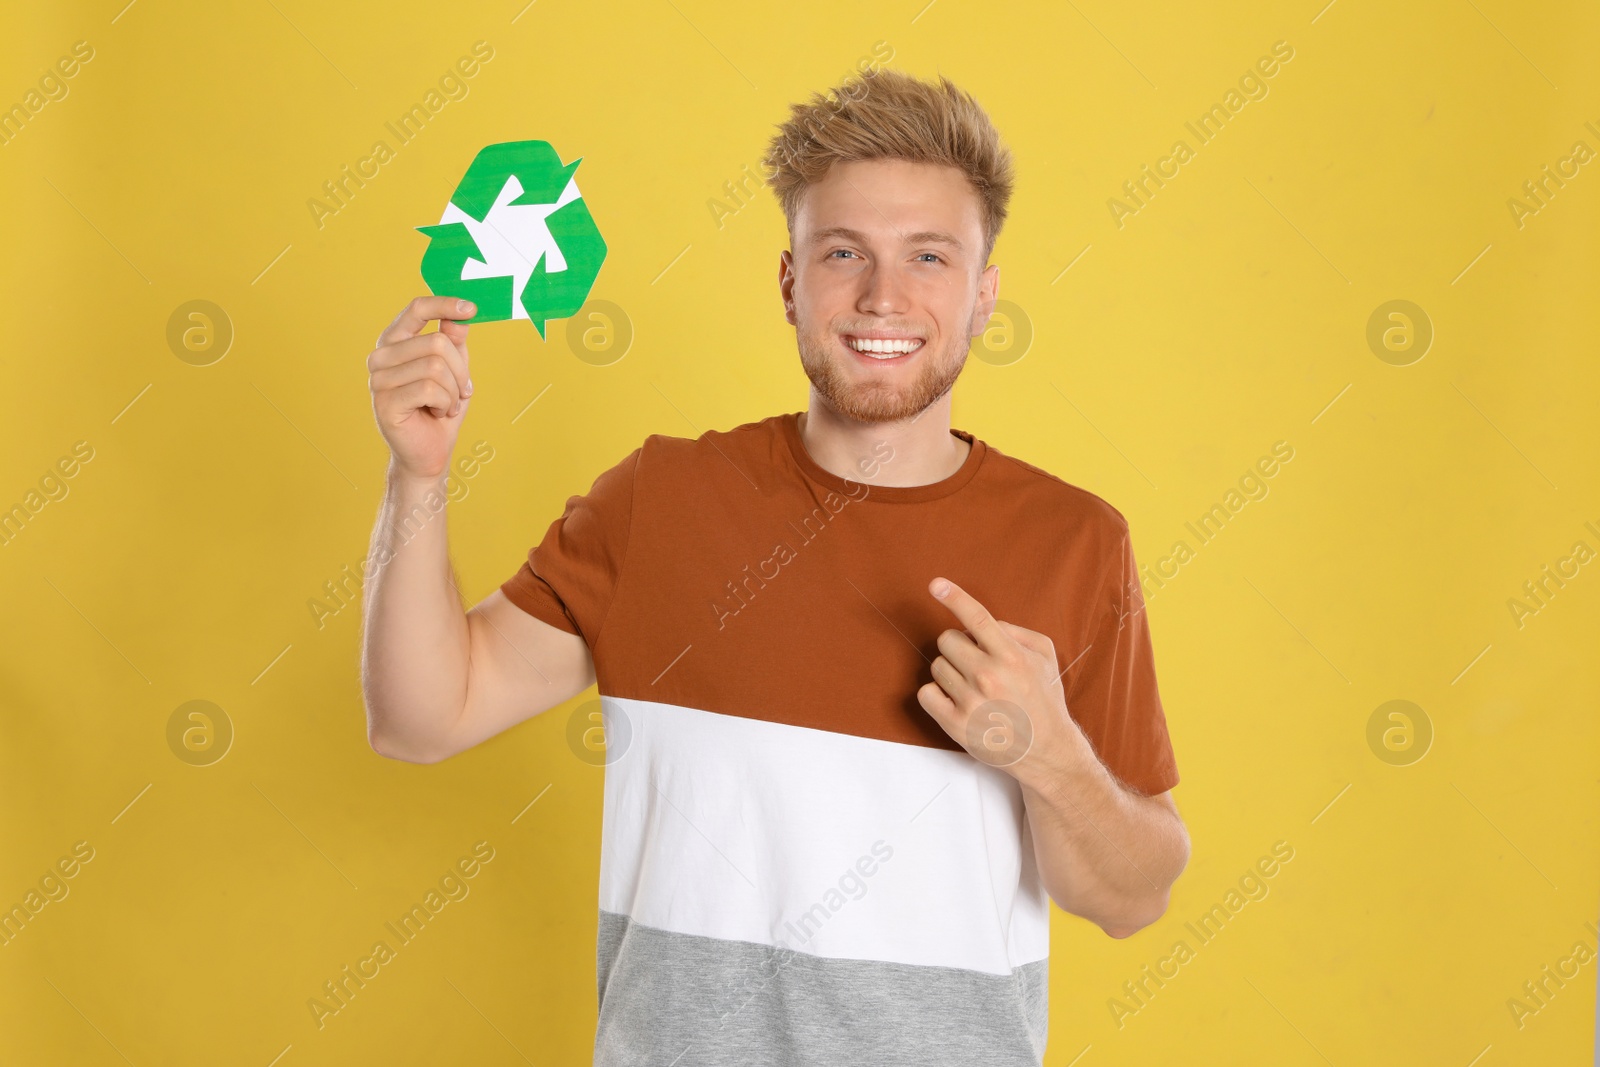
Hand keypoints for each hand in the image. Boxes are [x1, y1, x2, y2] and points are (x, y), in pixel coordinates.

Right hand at [367, 296, 475, 481]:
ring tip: (447, 405)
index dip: (444, 304)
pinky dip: (445, 404)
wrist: (429, 452)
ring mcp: (378, 380)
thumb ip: (454, 342)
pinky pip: (430, 390)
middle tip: (463, 391)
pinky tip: (438, 414)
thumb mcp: (454, 370)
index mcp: (394, 342)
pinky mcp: (385, 403)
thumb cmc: (440, 408)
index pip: (416, 309)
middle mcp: (380, 356)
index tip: (471, 308)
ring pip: (435, 367)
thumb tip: (460, 318)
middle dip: (460, 370)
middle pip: (436, 342)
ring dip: (453, 391)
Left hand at [916, 577, 1082, 778]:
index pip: (976, 617)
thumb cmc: (1043, 699)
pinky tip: (956, 701)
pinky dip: (936, 694)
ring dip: (950, 672)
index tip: (935, 585)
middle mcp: (989, 676)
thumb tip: (979, 623)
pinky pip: (925, 693)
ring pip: (936, 666)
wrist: (1046, 751)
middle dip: (958, 648)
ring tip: (974, 689)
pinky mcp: (955, 724)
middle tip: (976, 665)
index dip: (954, 597)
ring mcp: (970, 702)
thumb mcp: (1045, 656)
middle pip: (947, 640)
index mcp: (1011, 655)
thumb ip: (1015, 631)